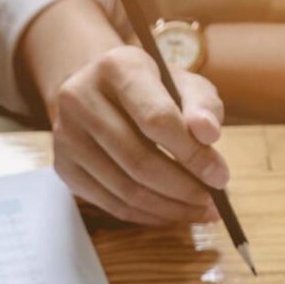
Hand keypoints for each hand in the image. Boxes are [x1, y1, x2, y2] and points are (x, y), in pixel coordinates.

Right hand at [49, 46, 228, 225]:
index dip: (192, 154)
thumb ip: (202, 105)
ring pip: (125, 189)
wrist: (98, 91)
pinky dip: (147, 215)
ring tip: (199, 211)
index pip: (156, 119)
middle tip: (212, 202)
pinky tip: (172, 213)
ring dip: (169, 208)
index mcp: (116, 67)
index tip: (221, 176)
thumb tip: (209, 135)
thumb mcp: (182, 83)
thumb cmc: (149, 89)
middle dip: (183, 188)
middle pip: (138, 160)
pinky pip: (111, 204)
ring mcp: (66, 137)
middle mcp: (80, 99)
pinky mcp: (63, 167)